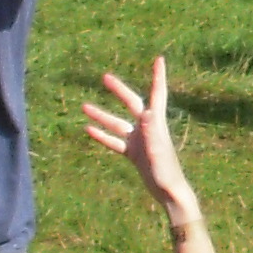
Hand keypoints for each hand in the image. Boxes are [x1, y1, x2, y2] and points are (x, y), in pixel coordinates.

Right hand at [80, 60, 196, 214]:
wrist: (169, 192)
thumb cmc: (167, 173)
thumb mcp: (158, 152)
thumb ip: (152, 133)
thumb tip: (147, 114)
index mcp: (157, 124)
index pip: (157, 95)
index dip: (158, 77)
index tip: (159, 59)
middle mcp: (148, 129)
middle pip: (132, 104)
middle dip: (119, 91)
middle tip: (105, 77)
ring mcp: (140, 141)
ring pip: (117, 124)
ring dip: (101, 115)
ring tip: (84, 106)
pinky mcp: (134, 154)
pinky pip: (114, 142)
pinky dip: (102, 136)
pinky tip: (88, 129)